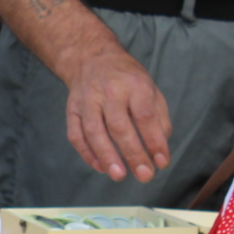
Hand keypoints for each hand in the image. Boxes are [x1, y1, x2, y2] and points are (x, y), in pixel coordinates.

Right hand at [56, 41, 171, 182]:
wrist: (91, 58)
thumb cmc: (127, 78)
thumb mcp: (150, 88)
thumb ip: (159, 117)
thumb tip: (160, 148)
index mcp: (134, 85)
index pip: (145, 116)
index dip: (154, 141)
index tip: (162, 162)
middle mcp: (110, 92)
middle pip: (120, 126)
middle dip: (133, 153)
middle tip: (144, 176)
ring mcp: (87, 101)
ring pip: (94, 131)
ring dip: (107, 156)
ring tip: (119, 175)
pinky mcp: (72, 109)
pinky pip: (76, 134)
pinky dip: (87, 153)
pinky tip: (100, 166)